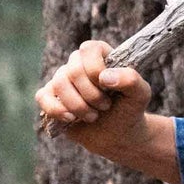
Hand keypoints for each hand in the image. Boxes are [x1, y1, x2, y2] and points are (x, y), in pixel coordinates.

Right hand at [35, 40, 151, 155]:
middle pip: (73, 70)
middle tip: (105, 107)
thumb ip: (131, 80)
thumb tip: (104, 77)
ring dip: (79, 106)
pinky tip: (72, 119)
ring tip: (93, 116)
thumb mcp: (140, 94)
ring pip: (59, 84)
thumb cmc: (129, 109)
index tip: (109, 88)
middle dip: (92, 95)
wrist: (118, 134)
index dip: (96, 70)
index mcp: (98, 55)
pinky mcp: (51, 97)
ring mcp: (62, 80)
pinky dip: (56, 110)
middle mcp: (77, 63)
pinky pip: (42, 97)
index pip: (88, 49)